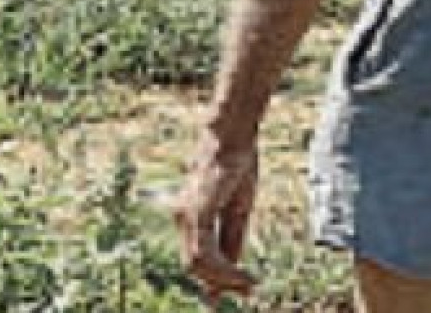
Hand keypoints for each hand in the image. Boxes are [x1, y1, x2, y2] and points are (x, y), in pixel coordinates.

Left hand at [171, 137, 259, 300]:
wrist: (234, 137)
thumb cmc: (236, 166)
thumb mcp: (237, 210)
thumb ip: (231, 238)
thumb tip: (233, 268)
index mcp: (189, 217)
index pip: (196, 259)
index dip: (216, 279)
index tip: (239, 292)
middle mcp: (181, 218)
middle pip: (194, 267)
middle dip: (221, 284)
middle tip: (248, 292)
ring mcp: (185, 215)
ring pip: (197, 265)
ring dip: (224, 280)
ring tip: (249, 285)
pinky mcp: (195, 211)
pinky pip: (205, 253)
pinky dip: (225, 270)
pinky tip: (243, 275)